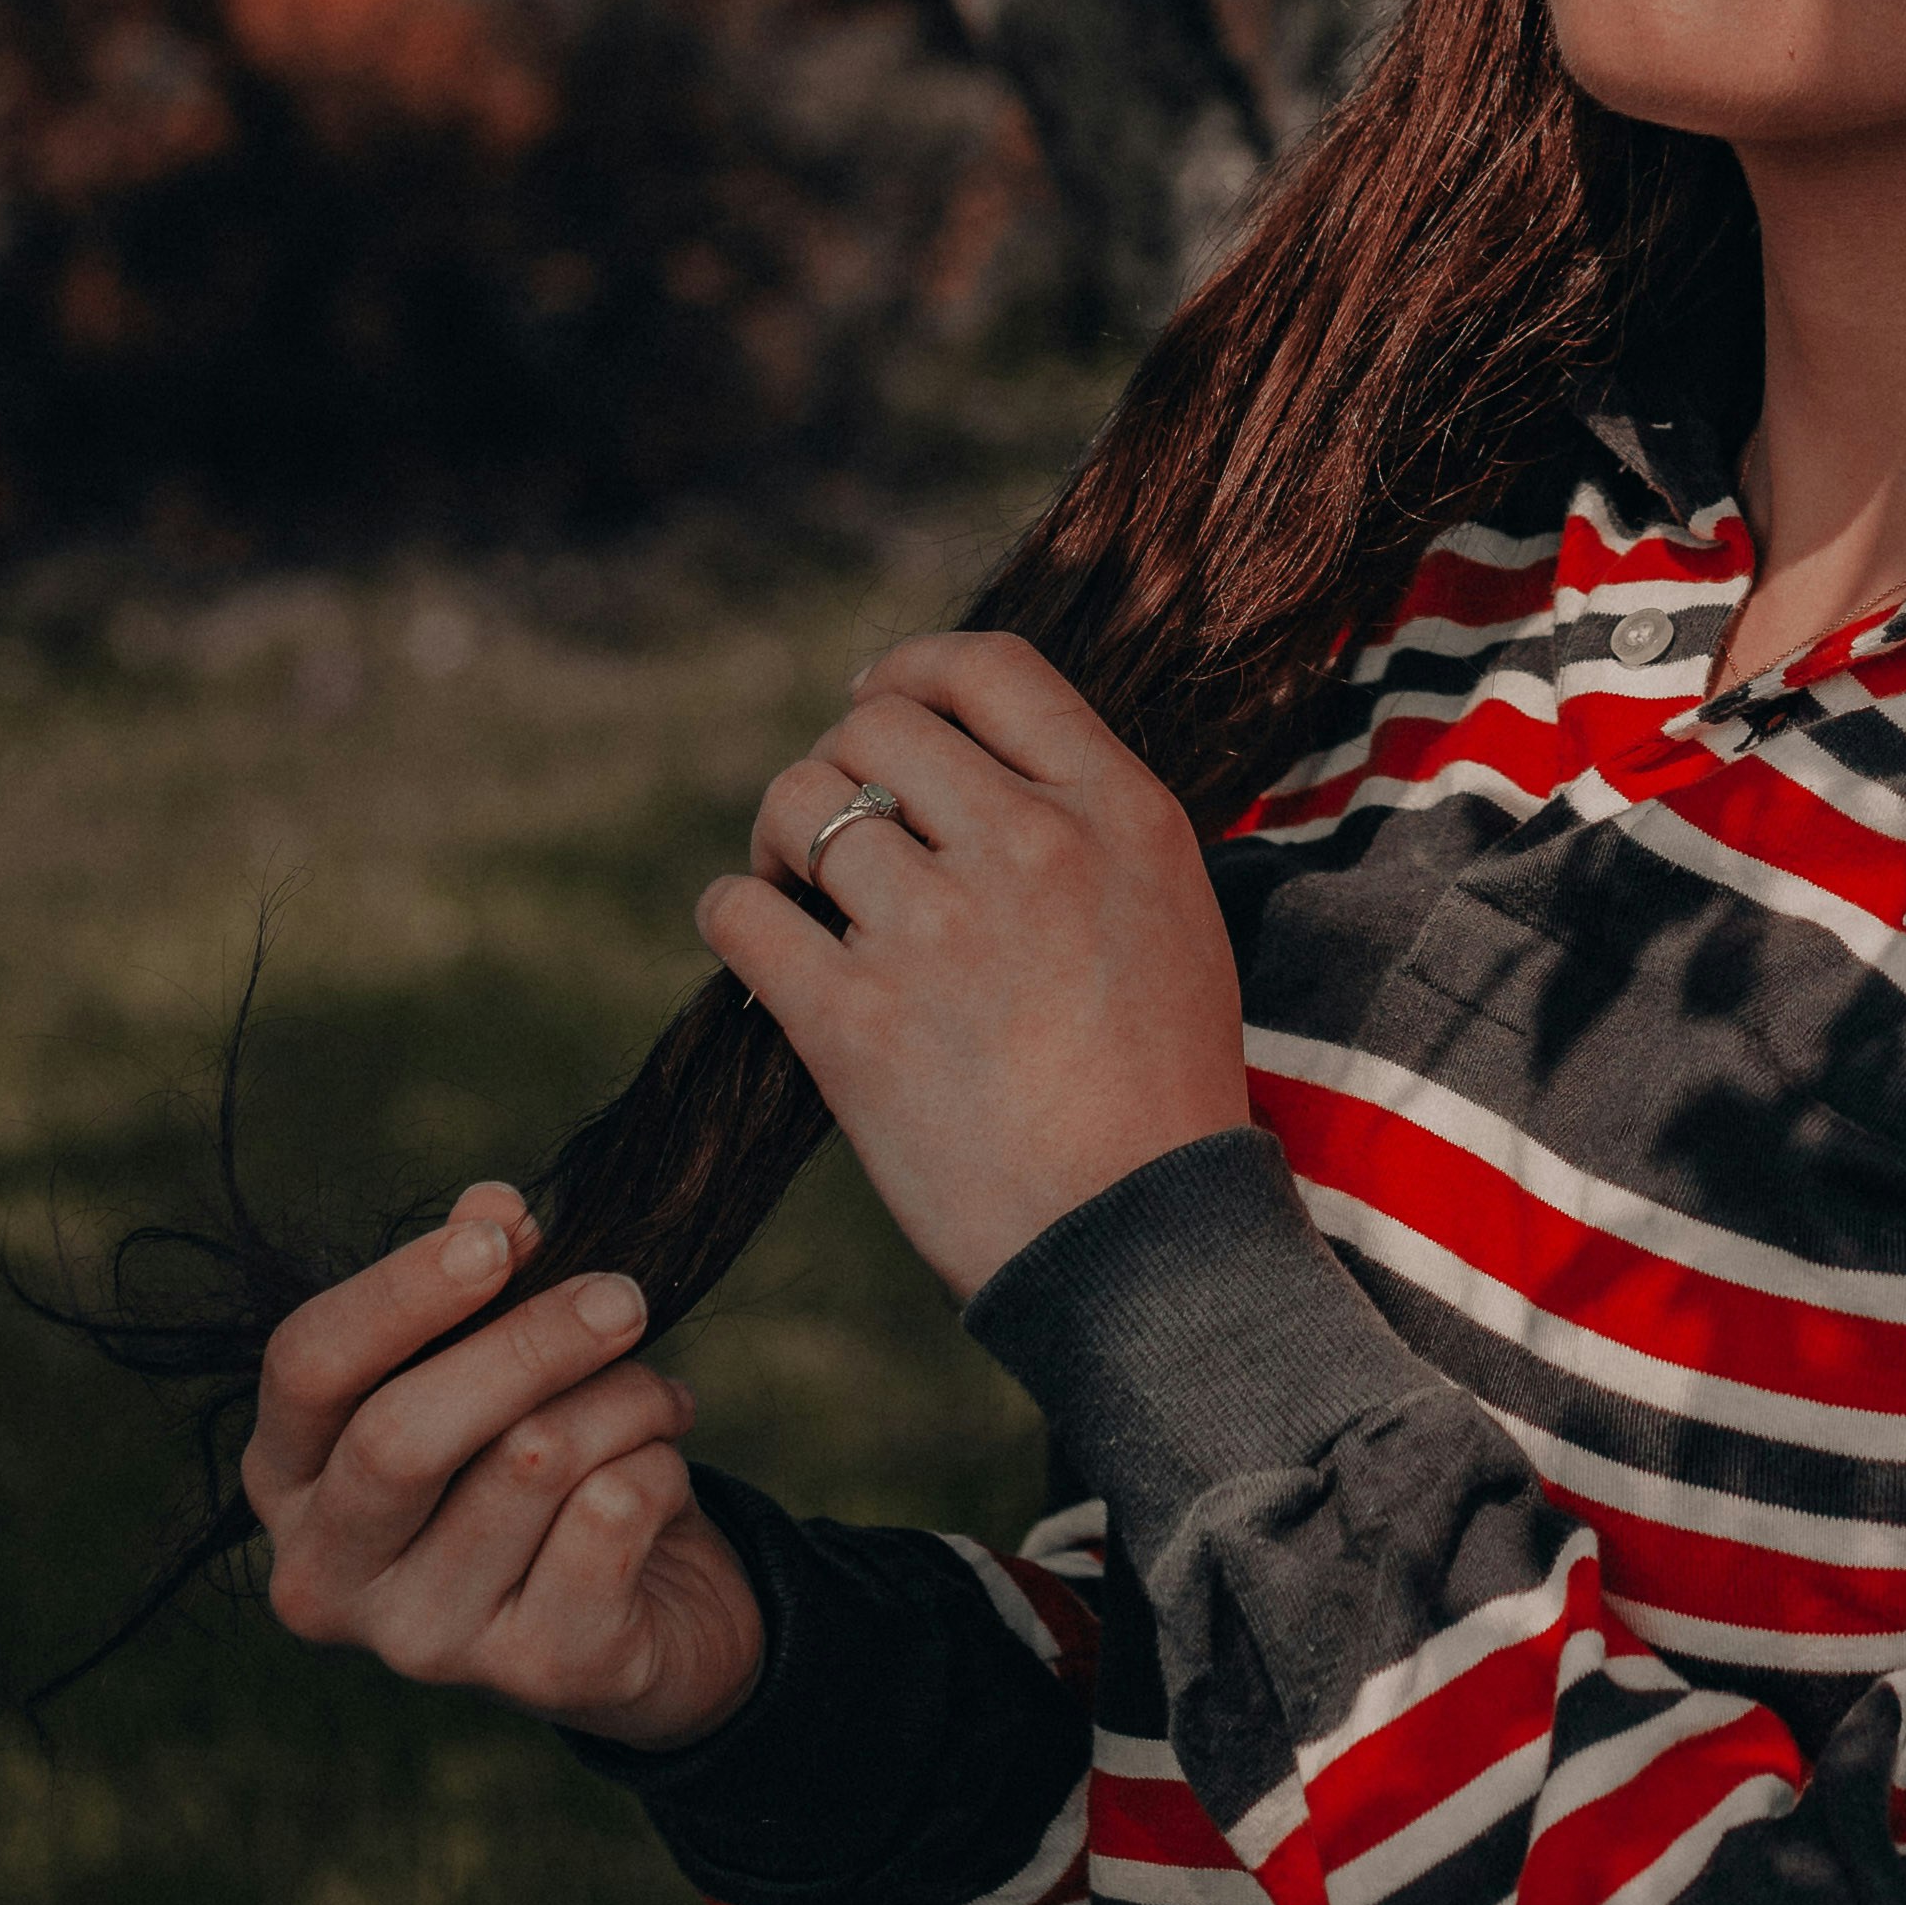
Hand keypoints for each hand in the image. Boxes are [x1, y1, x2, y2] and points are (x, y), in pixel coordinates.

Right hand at [244, 1179, 764, 1753]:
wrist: (649, 1609)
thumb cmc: (544, 1454)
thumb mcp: (501, 1360)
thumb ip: (484, 1282)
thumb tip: (492, 1207)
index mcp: (290, 1477)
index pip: (305, 1368)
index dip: (402, 1290)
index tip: (503, 1234)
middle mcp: (325, 1574)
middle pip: (402, 1435)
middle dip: (531, 1342)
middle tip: (626, 1296)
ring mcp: (422, 1642)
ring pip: (532, 1462)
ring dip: (626, 1400)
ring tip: (657, 1401)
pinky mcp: (537, 1672)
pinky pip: (612, 1515)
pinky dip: (663, 1465)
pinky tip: (662, 1475)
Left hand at [697, 629, 1250, 1303]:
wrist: (1139, 1234)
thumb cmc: (1161, 1082)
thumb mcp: (1171, 908)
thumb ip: (1088, 822)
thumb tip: (974, 769)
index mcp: (1117, 810)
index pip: (989, 670)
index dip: (913, 670)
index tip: (875, 705)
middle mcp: (1028, 846)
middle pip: (874, 727)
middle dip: (836, 764)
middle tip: (835, 830)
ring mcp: (936, 931)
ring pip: (796, 805)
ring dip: (779, 840)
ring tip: (799, 893)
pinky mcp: (852, 1023)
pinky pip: (739, 913)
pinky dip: (734, 916)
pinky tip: (762, 950)